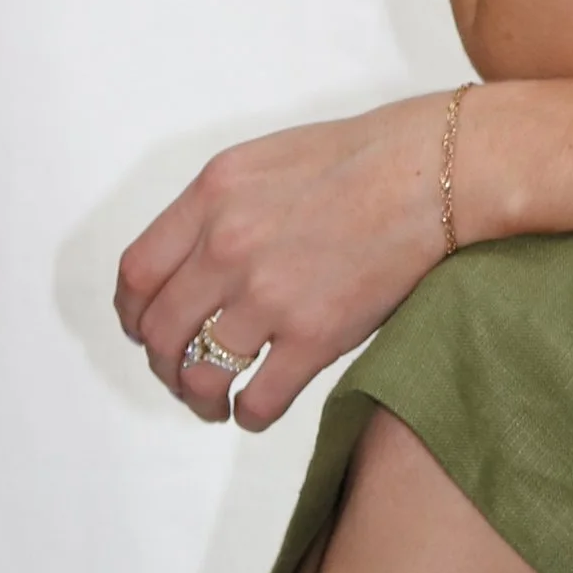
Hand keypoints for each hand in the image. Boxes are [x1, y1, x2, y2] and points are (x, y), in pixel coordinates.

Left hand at [114, 94, 453, 429]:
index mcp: (212, 195)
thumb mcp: (268, 160)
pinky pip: (258, 399)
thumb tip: (191, 261)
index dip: (134, 314)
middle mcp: (227, 245)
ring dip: (199, 398)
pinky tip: (256, 409)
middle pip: (159, 332)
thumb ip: (220, 207)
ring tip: (213, 402)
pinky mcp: (315, 334)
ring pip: (199, 374)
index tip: (145, 329)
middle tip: (181, 374)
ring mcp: (270, 293)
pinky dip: (248, 414)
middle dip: (163, 364)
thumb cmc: (367, 158)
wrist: (439, 169)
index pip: (137, 274)